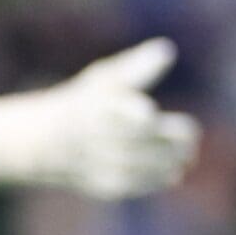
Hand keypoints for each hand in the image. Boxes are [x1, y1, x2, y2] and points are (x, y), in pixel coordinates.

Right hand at [0, 38, 199, 198]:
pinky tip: (174, 175)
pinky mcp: (96, 183)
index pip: (116, 113)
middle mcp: (93, 135)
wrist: (45, 141)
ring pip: (136, 164)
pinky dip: (153, 181)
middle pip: (137, 140)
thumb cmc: (88, 102)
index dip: (136, 115)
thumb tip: (167, 50)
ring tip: (187, 155)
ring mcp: (94, 161)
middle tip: (191, 135)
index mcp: (96, 106)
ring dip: (167, 162)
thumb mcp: (106, 78)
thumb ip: (137, 68)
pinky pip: (128, 184)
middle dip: (169, 139)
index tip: (150, 112)